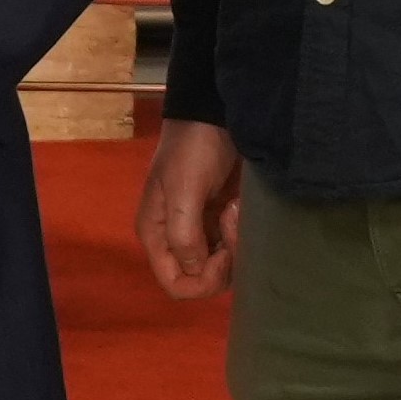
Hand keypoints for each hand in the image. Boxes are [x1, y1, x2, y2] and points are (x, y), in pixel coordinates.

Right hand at [136, 119, 244, 302]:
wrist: (214, 115)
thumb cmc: (193, 149)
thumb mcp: (183, 189)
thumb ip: (184, 234)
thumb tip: (195, 268)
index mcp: (157, 236)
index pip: (175, 284)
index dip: (201, 279)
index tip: (222, 251)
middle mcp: (176, 239)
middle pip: (201, 278)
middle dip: (223, 260)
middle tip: (232, 224)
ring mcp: (201, 230)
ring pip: (222, 265)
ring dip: (236, 244)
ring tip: (236, 210)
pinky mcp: (221, 220)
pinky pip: (234, 245)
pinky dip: (243, 234)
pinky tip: (240, 207)